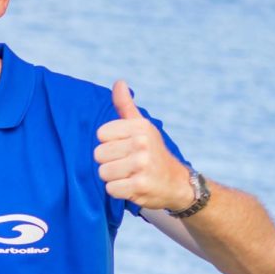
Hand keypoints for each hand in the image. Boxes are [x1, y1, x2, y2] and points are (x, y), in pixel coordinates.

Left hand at [94, 81, 192, 210]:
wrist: (176, 182)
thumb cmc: (152, 153)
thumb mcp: (142, 126)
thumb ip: (126, 106)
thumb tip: (119, 82)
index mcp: (139, 126)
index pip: (101, 134)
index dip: (108, 144)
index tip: (124, 148)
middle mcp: (142, 142)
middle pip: (98, 154)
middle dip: (109, 163)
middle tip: (127, 165)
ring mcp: (141, 164)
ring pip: (103, 172)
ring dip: (113, 178)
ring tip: (129, 175)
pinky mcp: (140, 185)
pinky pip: (111, 189)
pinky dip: (118, 191)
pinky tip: (132, 186)